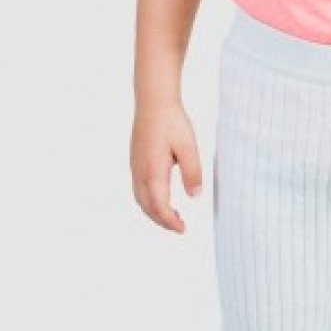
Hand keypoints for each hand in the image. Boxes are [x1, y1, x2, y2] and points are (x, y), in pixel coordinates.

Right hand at [130, 102, 203, 231]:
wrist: (153, 101)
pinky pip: (138, 189)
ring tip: (171, 215)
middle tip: (179, 226)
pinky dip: (148, 200)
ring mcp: (135, 167)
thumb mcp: (188, 147)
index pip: (160, 207)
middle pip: (147, 207)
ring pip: (140, 199)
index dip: (171, 222)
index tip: (183, 229)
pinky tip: (160, 196)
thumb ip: (192, 172)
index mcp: (153, 173)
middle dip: (162, 221)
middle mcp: (140, 173)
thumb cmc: (171, 122)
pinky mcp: (135, 161)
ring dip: (154, 212)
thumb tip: (195, 196)